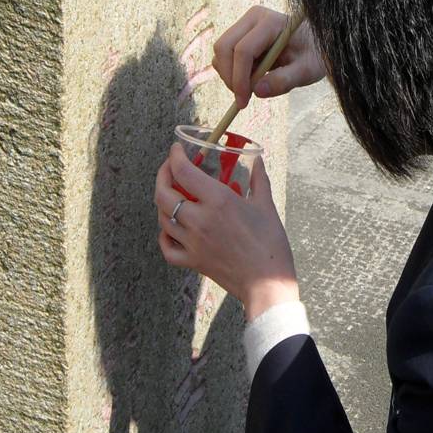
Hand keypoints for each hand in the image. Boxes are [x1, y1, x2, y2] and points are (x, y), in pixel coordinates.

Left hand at [155, 143, 298, 321]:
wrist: (268, 283)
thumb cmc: (270, 244)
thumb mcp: (266, 205)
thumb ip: (259, 179)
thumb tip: (257, 160)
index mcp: (219, 201)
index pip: (184, 171)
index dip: (175, 156)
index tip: (176, 150)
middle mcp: (199, 220)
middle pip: (164, 193)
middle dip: (162, 175)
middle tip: (169, 168)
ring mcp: (193, 242)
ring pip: (162, 217)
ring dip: (163, 202)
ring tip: (173, 194)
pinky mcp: (192, 261)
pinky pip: (167, 247)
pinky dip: (165, 235)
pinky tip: (171, 229)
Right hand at [212, 6, 325, 108]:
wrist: (314, 44)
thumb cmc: (313, 55)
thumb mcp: (306, 71)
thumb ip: (284, 80)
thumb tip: (257, 91)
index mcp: (271, 22)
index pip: (244, 50)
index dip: (240, 78)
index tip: (243, 102)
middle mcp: (253, 17)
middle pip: (224, 47)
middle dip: (229, 77)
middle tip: (243, 100)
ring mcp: (244, 23)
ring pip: (220, 51)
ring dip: (229, 75)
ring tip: (252, 87)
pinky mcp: (239, 33)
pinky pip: (224, 55)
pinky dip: (231, 71)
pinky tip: (251, 78)